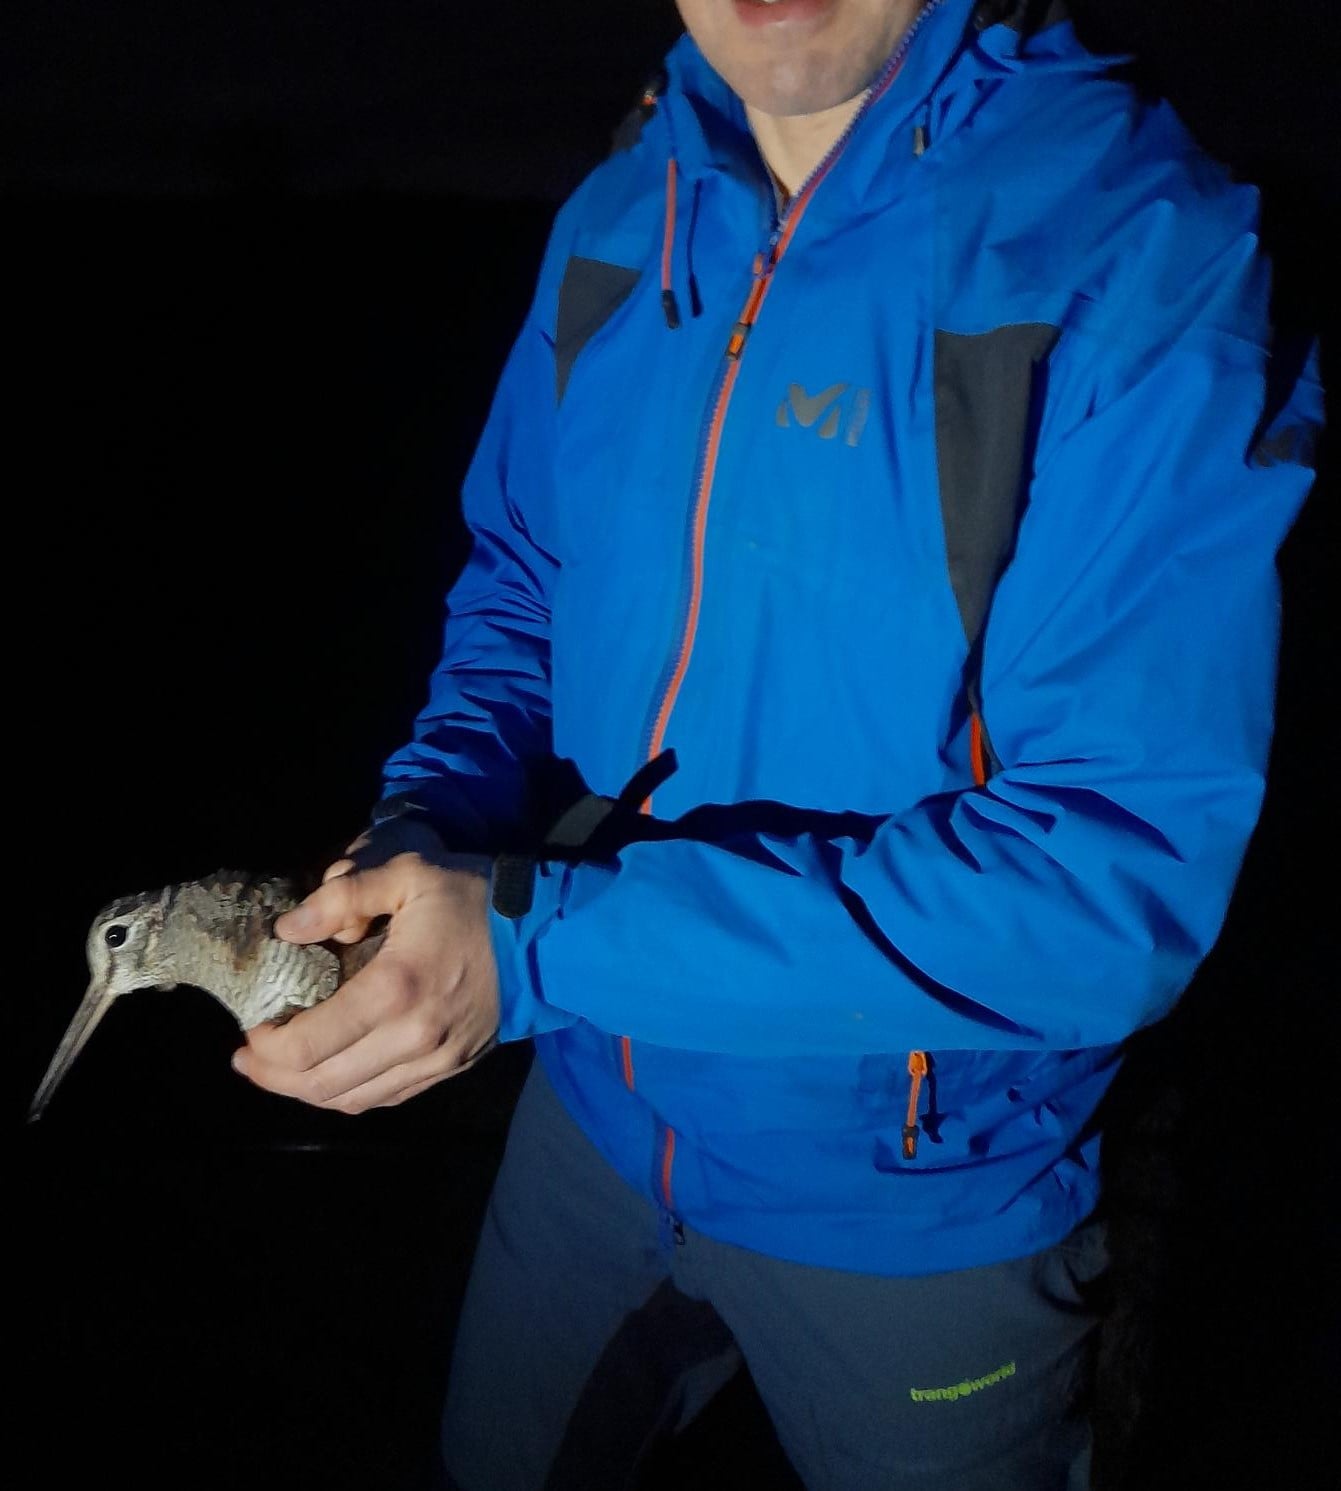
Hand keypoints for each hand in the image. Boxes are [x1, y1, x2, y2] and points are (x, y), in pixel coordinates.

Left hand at [231, 823, 497, 1112]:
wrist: (546, 935)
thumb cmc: (472, 898)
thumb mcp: (408, 874)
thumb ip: (343, 895)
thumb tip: (288, 929)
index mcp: (396, 989)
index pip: (310, 1044)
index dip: (267, 1047)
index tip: (250, 1029)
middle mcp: (413, 1037)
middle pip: (322, 1084)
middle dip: (274, 1076)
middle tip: (248, 1057)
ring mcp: (436, 1059)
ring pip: (352, 1100)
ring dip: (307, 1091)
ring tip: (280, 1069)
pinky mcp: (451, 1068)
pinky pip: (387, 1097)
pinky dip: (348, 1093)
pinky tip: (331, 1072)